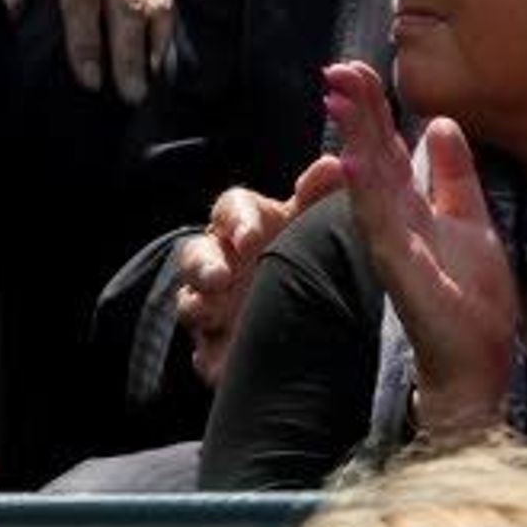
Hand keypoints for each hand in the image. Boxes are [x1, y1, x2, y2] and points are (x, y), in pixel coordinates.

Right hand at [175, 161, 338, 386]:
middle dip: (203, 266)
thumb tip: (335, 164)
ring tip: (213, 314)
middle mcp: (221, 262)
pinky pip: (203, 353)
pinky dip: (209, 355)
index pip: (230, 210)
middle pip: (196, 256)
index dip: (237, 221)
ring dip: (198, 306)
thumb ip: (318, 196)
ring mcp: (213, 305)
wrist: (313, 313)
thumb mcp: (311, 224)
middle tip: (220, 278)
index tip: (251, 236)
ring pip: (190, 303)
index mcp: (245, 225)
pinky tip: (219, 362)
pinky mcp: (215, 347)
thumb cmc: (304, 252)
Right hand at [323, 61, 518, 430]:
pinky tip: (355, 162)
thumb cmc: (471, 301)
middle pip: (372, 156)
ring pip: (369, 182)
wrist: (477, 362)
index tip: (358, 68)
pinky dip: (366, 194)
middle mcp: (396, 221)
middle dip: (357, 112)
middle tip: (338, 67)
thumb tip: (442, 123)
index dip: (373, 109)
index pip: (387, 148)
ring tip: (338, 97)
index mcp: (411, 207)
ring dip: (353, 139)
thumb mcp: (471, 222)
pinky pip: (380, 226)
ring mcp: (395, 245)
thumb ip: (455, 176)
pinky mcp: (402, 271)